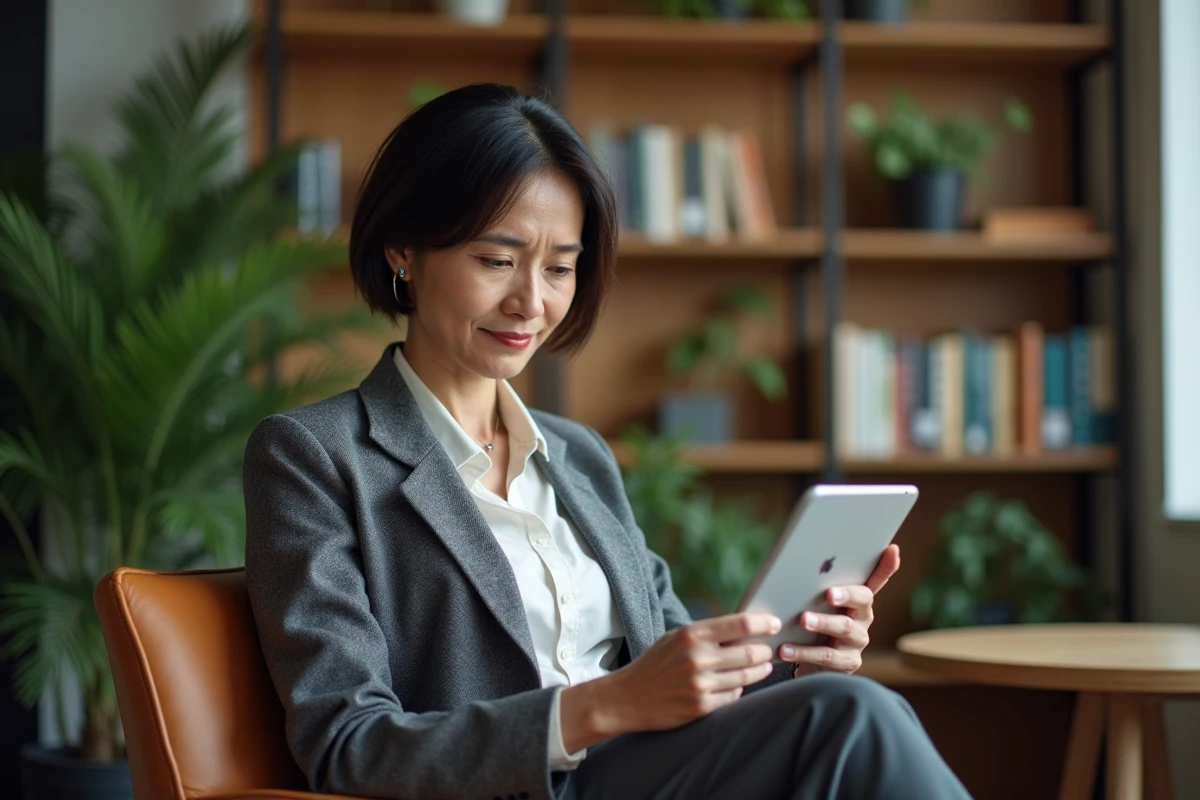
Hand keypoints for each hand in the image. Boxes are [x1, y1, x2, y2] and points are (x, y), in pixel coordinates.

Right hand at [560, 613, 779, 748]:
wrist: (628, 698)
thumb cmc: (655, 664)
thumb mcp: (676, 638)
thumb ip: (707, 634)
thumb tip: (745, 629)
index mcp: (692, 635)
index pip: (740, 624)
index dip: (764, 623)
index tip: (775, 625)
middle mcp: (698, 658)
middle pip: (752, 652)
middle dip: (765, 651)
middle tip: (769, 649)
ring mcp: (701, 685)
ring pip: (747, 676)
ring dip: (760, 670)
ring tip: (762, 666)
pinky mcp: (702, 707)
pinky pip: (735, 696)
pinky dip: (739, 689)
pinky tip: (736, 684)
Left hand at [778, 544, 900, 677]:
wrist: (807, 663)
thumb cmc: (810, 625)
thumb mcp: (812, 604)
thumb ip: (811, 588)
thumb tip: (792, 564)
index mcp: (857, 598)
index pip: (876, 578)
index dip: (886, 565)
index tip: (892, 548)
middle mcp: (863, 617)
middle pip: (862, 599)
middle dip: (846, 594)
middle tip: (829, 593)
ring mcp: (858, 640)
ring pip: (844, 627)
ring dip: (822, 622)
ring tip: (803, 620)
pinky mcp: (848, 663)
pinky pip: (827, 656)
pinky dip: (803, 652)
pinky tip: (785, 649)